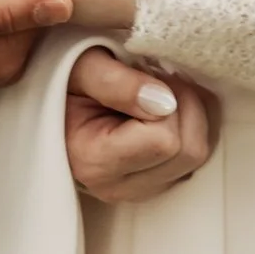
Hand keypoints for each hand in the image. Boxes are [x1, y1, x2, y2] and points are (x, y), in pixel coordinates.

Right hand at [64, 47, 217, 203]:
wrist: (56, 97)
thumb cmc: (67, 80)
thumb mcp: (81, 66)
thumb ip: (116, 81)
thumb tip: (164, 101)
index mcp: (94, 161)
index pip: (164, 141)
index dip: (168, 100)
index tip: (147, 75)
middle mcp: (118, 186)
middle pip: (189, 152)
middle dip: (186, 105)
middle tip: (158, 79)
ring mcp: (138, 189)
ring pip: (198, 156)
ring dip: (190, 114)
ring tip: (159, 92)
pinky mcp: (154, 183)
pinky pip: (195, 158)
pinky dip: (190, 127)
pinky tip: (164, 109)